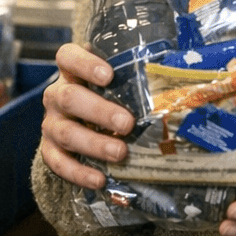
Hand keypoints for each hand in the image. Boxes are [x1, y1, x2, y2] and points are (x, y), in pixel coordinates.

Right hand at [39, 42, 136, 191]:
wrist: (81, 119)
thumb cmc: (110, 95)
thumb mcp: (119, 79)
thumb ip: (139, 73)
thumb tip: (185, 71)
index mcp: (71, 71)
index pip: (68, 57)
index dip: (85, 64)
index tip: (109, 75)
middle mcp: (56, 95)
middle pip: (69, 98)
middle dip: (99, 111)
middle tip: (127, 123)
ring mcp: (51, 123)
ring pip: (65, 133)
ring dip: (94, 144)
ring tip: (120, 152)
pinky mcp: (50, 150)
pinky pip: (57, 163)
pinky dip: (78, 173)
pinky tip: (99, 178)